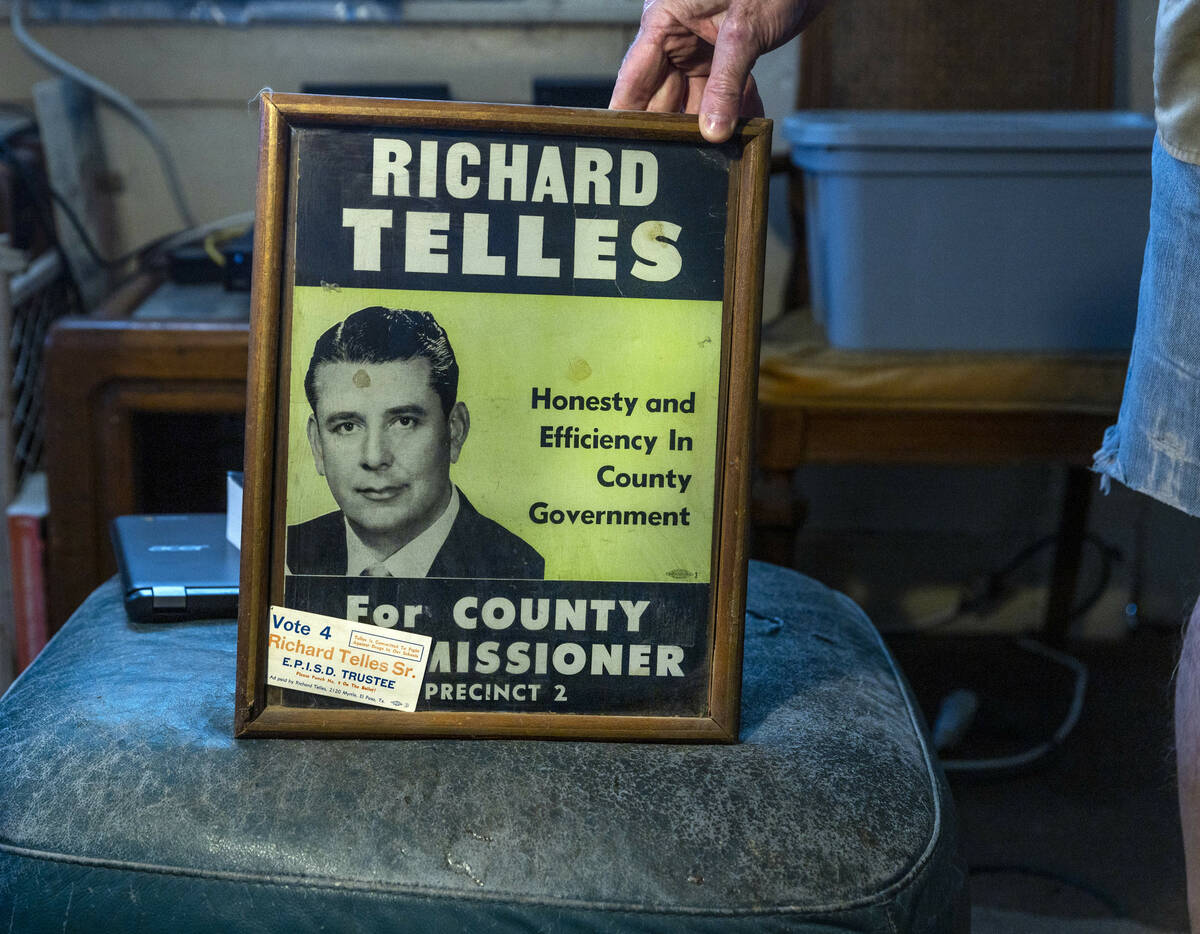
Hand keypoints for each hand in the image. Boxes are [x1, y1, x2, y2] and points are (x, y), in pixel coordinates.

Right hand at [610, 0, 824, 142]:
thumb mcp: (744, 32)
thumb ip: (726, 84)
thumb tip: (712, 132)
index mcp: (665, 19)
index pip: (634, 76)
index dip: (625, 112)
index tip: (623, 146)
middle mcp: (678, 36)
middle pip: (662, 93)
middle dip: (670, 127)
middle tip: (674, 162)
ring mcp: (702, 47)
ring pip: (694, 98)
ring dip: (707, 124)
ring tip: (712, 155)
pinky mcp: (728, 55)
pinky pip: (724, 92)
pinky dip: (735, 112)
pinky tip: (743, 134)